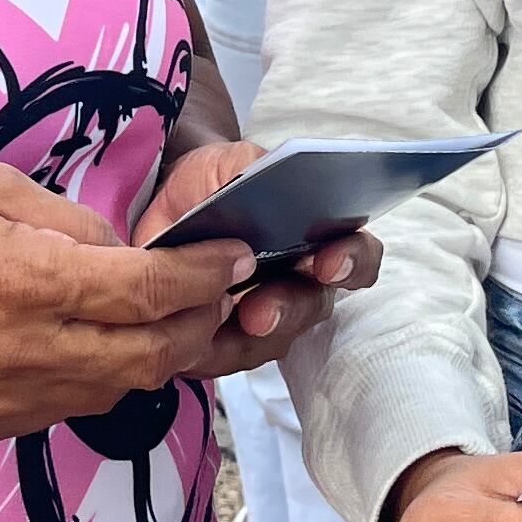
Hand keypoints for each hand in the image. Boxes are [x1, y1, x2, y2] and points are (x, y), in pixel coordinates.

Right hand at [0, 164, 251, 444]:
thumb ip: (69, 222)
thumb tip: (127, 251)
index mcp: (23, 279)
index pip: (146, 292)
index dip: (203, 276)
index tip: (232, 256)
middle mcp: (19, 350)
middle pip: (148, 356)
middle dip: (194, 323)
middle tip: (211, 290)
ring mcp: (0, 398)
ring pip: (115, 391)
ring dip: (151, 355)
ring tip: (160, 314)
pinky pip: (66, 407)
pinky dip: (97, 377)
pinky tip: (91, 342)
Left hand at [131, 143, 382, 374]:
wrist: (164, 207)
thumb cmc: (212, 182)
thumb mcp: (230, 163)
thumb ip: (255, 167)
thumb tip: (268, 183)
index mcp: (317, 238)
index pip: (358, 256)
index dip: (353, 261)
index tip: (330, 262)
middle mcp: (300, 284)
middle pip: (313, 306)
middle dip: (289, 309)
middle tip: (260, 312)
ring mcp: (265, 316)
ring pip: (271, 340)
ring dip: (247, 338)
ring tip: (220, 324)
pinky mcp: (223, 341)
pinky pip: (224, 357)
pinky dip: (209, 349)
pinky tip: (190, 338)